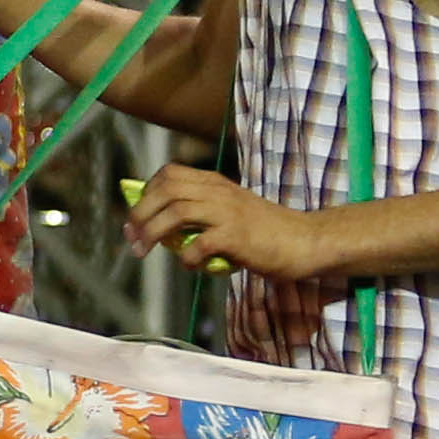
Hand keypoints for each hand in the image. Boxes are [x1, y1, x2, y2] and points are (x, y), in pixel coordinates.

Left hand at [127, 162, 326, 281]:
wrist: (305, 241)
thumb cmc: (265, 232)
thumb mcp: (230, 211)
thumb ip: (200, 214)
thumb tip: (161, 231)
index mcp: (215, 183)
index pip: (168, 173)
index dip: (146, 193)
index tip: (136, 216)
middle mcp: (219, 192)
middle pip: (165, 190)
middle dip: (140, 213)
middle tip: (132, 237)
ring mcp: (228, 212)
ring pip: (176, 212)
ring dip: (153, 233)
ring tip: (145, 251)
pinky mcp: (237, 236)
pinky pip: (199, 244)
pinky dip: (188, 257)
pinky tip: (192, 265)